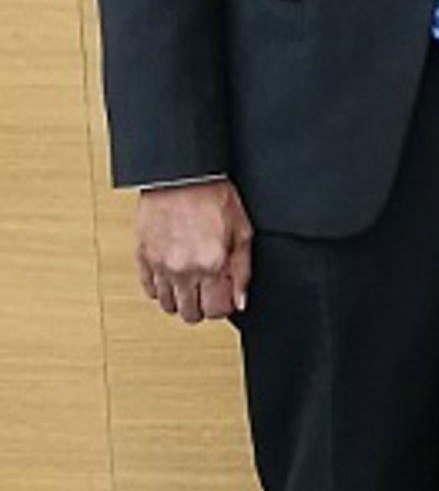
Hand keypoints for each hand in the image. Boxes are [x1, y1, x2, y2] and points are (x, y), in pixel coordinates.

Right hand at [135, 180, 252, 322]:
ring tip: (190, 283)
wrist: (182, 175)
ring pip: (168, 306)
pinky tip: (172, 276)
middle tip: (208, 291)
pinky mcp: (143, 257)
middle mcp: (183, 269)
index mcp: (211, 264)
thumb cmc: (213, 197)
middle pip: (190, 314)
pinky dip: (161, 288)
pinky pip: (148, 289)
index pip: (215, 311)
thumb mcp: (242, 232)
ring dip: (181, 300)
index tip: (225, 296)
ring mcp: (160, 265)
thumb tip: (240, 300)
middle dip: (203, 307)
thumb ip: (243, 270)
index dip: (223, 306)